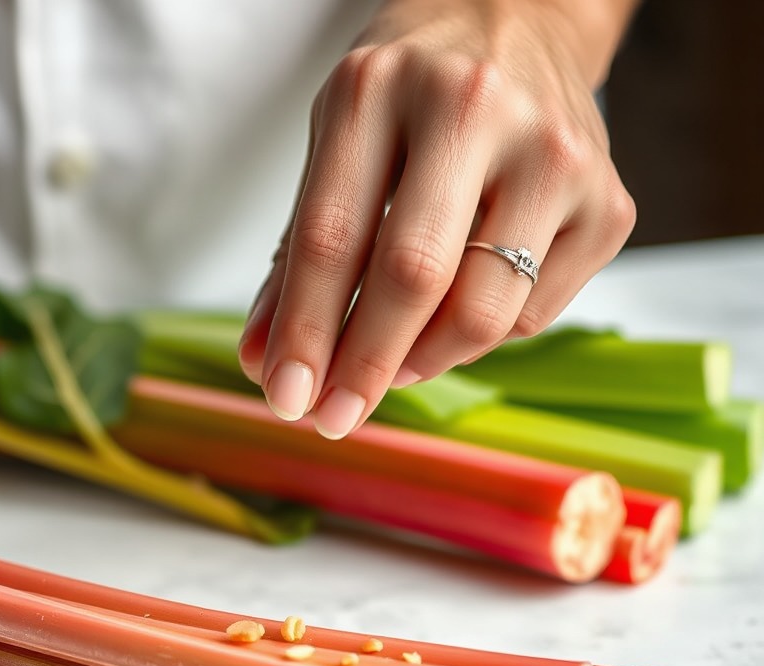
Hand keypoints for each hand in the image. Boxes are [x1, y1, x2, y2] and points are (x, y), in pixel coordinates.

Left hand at [238, 0, 636, 437]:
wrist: (520, 26)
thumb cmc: (410, 98)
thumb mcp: (337, 147)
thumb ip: (298, 256)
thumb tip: (265, 363)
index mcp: (379, 88)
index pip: (330, 238)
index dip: (304, 333)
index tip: (285, 397)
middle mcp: (475, 109)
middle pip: (413, 278)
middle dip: (363, 367)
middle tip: (333, 419)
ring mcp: (555, 154)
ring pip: (482, 313)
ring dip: (423, 362)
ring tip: (393, 361)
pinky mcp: (609, 203)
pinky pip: (530, 317)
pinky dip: (479, 337)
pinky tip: (457, 309)